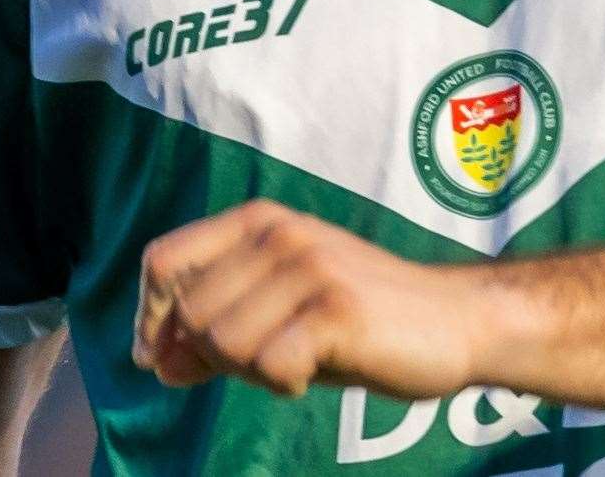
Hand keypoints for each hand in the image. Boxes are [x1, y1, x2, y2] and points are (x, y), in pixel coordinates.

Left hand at [132, 200, 486, 399]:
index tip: (159, 358)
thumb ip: (218, 324)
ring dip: (250, 371)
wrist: (454, 320)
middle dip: (209, 357)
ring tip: (294, 361)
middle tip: (261, 364)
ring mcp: (309, 267)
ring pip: (223, 342)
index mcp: (260, 221)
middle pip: (190, 313)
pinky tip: (313, 371)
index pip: (164, 260)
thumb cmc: (362, 317)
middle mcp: (280, 233)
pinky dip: (283, 383)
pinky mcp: (335, 308)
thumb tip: (152, 360)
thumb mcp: (281, 308)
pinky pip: (269, 364)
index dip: (150, 317)